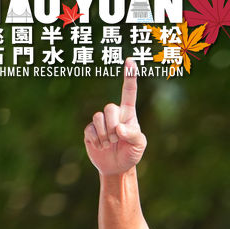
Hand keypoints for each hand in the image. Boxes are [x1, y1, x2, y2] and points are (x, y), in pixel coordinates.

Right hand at [84, 59, 146, 175]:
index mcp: (128, 114)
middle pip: (109, 108)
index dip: (129, 77)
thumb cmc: (131, 154)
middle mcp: (114, 114)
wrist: (117, 167)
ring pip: (98, 117)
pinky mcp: (90, 130)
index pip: (128, 93)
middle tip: (116, 139)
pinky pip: (90, 129)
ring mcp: (101, 121)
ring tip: (109, 144)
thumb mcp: (139, 146)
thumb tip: (119, 128)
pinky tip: (100, 146)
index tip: (130, 61)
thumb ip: (134, 135)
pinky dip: (96, 140)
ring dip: (105, 134)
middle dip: (113, 126)